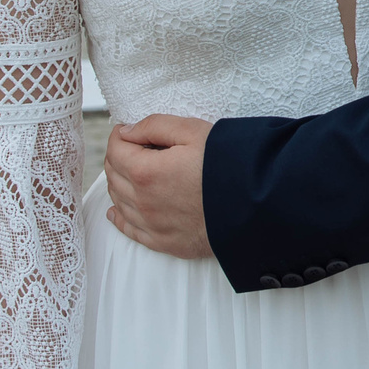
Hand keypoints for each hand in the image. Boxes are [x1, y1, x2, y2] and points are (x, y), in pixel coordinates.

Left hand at [104, 115, 214, 259]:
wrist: (255, 205)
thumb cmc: (228, 164)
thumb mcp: (194, 132)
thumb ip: (155, 126)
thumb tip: (126, 131)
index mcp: (146, 171)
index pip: (115, 150)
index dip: (119, 136)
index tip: (128, 131)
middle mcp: (142, 200)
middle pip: (113, 176)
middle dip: (119, 158)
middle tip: (134, 148)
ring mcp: (151, 224)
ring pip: (118, 201)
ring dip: (119, 183)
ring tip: (133, 173)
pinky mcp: (163, 242)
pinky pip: (129, 230)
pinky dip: (119, 217)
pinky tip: (116, 211)